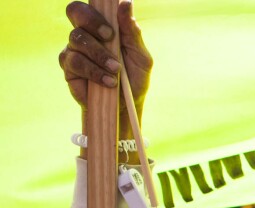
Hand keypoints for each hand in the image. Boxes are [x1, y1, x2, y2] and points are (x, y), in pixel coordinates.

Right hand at [59, 1, 151, 131]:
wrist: (126, 106)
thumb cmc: (134, 77)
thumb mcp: (140, 56)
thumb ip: (132, 31)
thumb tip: (126, 3)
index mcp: (103, 26)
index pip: (92, 5)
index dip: (97, 9)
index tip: (113, 23)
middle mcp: (86, 33)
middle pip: (75, 11)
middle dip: (92, 22)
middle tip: (109, 37)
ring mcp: (74, 49)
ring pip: (77, 39)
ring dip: (99, 54)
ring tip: (115, 70)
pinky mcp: (69, 68)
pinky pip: (74, 62)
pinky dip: (94, 71)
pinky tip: (108, 81)